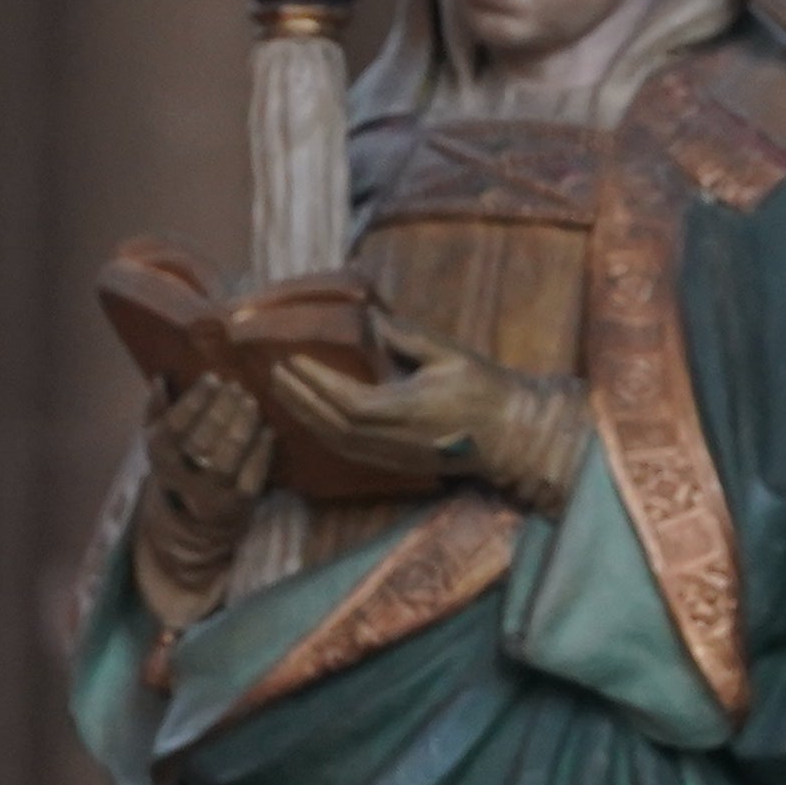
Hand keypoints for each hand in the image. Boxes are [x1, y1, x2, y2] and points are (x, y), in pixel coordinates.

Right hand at [135, 375, 274, 622]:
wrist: (197, 516)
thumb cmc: (181, 462)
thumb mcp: (161, 439)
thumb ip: (158, 409)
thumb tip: (161, 378)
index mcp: (159, 456)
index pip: (173, 426)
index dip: (194, 400)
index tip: (213, 378)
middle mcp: (180, 477)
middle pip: (201, 440)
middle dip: (221, 410)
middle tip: (236, 387)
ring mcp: (211, 492)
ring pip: (227, 458)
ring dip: (241, 427)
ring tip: (251, 403)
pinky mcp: (238, 502)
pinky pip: (252, 474)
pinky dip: (261, 451)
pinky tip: (268, 430)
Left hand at [267, 317, 585, 509]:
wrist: (512, 436)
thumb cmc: (485, 390)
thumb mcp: (450, 355)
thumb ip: (406, 338)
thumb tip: (369, 319)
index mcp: (405, 409)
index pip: (345, 398)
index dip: (313, 380)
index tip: (290, 358)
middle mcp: (392, 438)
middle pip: (330, 423)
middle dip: (298, 397)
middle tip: (273, 371)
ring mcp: (392, 456)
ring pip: (334, 441)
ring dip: (304, 416)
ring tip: (283, 392)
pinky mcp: (394, 465)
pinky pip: (346, 451)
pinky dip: (322, 433)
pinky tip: (310, 417)